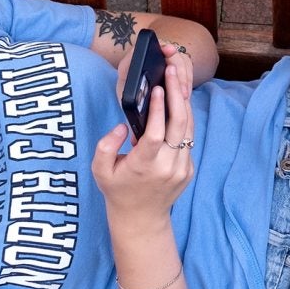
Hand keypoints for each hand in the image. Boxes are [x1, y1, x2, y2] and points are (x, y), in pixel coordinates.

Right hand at [92, 44, 196, 232]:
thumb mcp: (100, 170)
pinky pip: (189, 138)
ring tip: (177, 77)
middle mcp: (167, 167)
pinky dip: (185, 118)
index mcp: (144, 167)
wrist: (141, 218)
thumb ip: (105, 146)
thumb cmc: (117, 190)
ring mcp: (181, 168)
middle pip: (179, 126)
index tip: (157, 88)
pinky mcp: (189, 168)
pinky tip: (179, 99)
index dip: (157, 111)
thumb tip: (121, 127)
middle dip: (177, 95)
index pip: (155, 135)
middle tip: (171, 71)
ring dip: (184, 102)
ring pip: (189, 129)